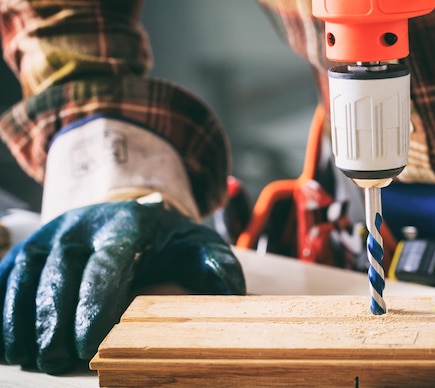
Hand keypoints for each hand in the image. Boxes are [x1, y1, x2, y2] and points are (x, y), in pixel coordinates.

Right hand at [0, 199, 244, 373]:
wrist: (125, 209)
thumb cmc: (165, 238)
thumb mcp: (197, 242)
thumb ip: (215, 265)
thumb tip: (230, 293)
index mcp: (124, 226)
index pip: (105, 266)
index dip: (93, 305)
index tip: (89, 345)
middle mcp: (80, 227)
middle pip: (59, 276)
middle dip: (54, 322)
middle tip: (56, 361)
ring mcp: (49, 236)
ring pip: (26, 277)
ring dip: (22, 320)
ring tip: (28, 357)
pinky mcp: (27, 248)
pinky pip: (5, 276)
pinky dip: (2, 306)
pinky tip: (6, 340)